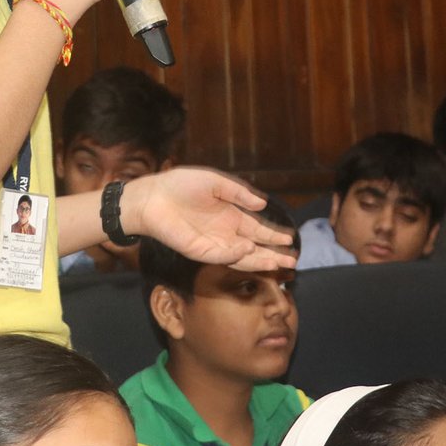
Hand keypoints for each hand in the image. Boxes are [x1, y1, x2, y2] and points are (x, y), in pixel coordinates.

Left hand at [122, 168, 296, 271]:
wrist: (154, 195)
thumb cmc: (181, 185)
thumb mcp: (216, 182)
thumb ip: (239, 193)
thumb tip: (262, 203)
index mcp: (231, 216)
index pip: (257, 229)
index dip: (273, 235)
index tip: (290, 239)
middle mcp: (225, 233)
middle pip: (254, 247)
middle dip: (272, 254)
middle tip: (292, 260)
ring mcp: (213, 243)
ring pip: (241, 256)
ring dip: (259, 260)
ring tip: (278, 262)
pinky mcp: (198, 250)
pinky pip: (220, 255)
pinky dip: (235, 254)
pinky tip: (248, 248)